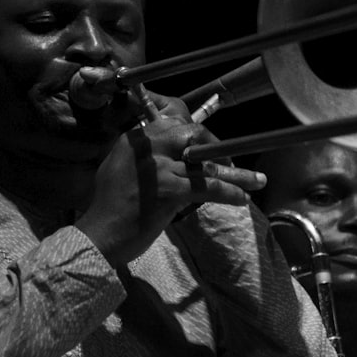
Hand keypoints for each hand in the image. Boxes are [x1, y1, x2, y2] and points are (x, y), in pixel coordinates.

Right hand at [75, 111, 265, 266]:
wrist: (100, 234)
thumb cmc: (112, 207)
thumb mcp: (122, 168)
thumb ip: (148, 155)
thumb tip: (180, 154)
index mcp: (135, 138)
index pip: (175, 122)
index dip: (199, 134)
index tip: (212, 147)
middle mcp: (146, 146)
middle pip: (193, 135)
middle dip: (219, 148)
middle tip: (233, 163)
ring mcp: (157, 166)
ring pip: (206, 165)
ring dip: (236, 174)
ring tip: (256, 180)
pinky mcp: (168, 189)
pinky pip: (207, 187)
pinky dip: (228, 193)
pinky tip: (241, 198)